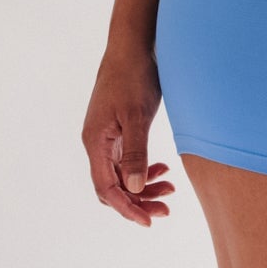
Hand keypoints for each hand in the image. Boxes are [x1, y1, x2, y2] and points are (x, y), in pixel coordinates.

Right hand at [82, 42, 174, 226]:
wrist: (133, 46)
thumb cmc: (134, 76)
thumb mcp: (137, 115)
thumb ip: (136, 152)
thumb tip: (135, 188)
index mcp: (96, 142)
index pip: (106, 188)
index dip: (127, 208)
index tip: (149, 221)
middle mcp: (97, 143)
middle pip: (112, 187)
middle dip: (137, 201)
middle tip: (166, 209)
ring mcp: (106, 137)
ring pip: (121, 175)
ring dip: (143, 187)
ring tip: (170, 189)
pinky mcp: (118, 129)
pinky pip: (127, 161)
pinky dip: (144, 170)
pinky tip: (163, 169)